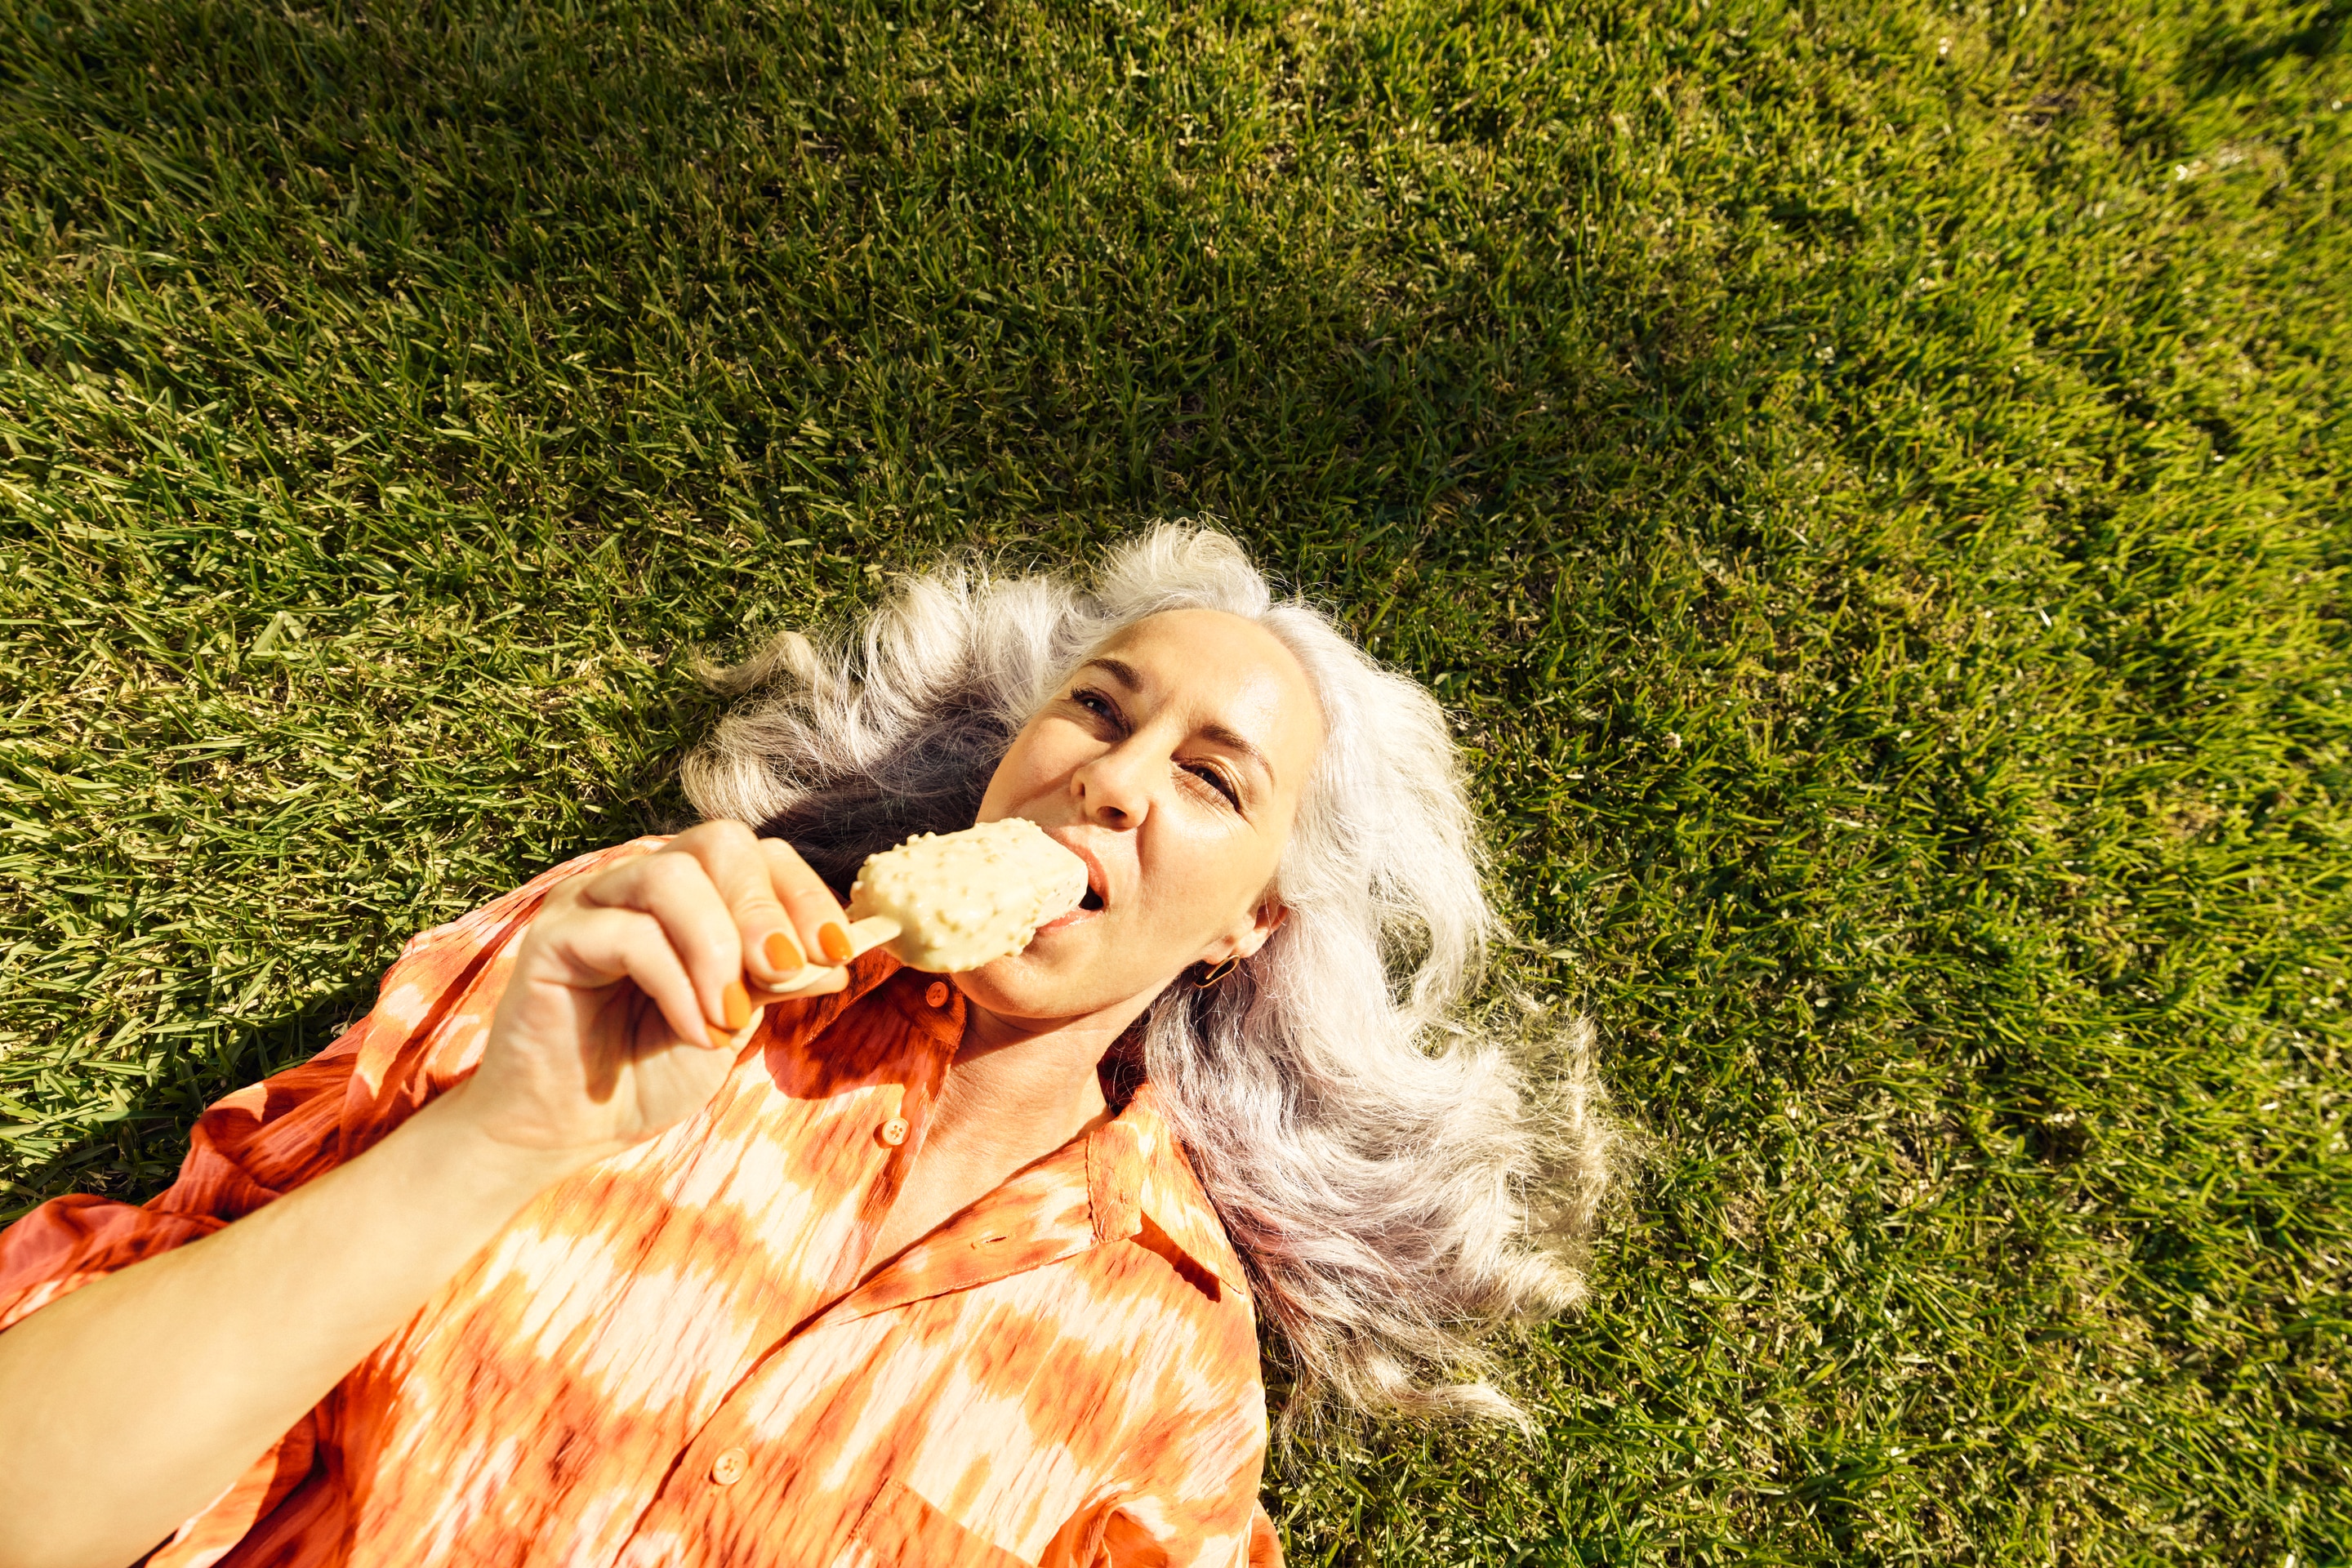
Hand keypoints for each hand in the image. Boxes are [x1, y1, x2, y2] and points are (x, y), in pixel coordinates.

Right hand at [446, 822, 859, 1164]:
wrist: (575, 1126)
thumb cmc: (652, 1066)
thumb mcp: (736, 1019)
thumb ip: (778, 977)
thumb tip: (841, 951)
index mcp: (695, 892)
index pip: (761, 854)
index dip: (806, 895)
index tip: (838, 951)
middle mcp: (643, 880)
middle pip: (720, 842)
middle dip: (765, 910)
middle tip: (784, 974)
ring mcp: (594, 899)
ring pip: (673, 876)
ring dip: (717, 948)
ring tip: (729, 1017)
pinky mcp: (553, 936)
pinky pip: (628, 934)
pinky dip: (676, 984)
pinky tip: (693, 1030)